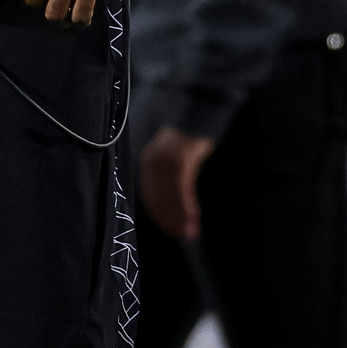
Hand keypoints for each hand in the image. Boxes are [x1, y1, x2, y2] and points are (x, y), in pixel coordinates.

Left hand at [139, 126, 214, 240]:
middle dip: (171, 222)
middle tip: (184, 236)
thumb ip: (169, 179)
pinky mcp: (181, 159)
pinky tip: (195, 216)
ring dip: (180, 218)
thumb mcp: (173, 159)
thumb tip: (173, 207)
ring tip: (191, 232)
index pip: (150, 198)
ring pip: (170, 198)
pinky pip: (182, 189)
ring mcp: (166, 162)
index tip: (172, 231)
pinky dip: (188, 205)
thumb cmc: (188, 139)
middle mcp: (153, 164)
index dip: (161, 217)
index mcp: (148, 165)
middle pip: (159, 201)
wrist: (198, 111)